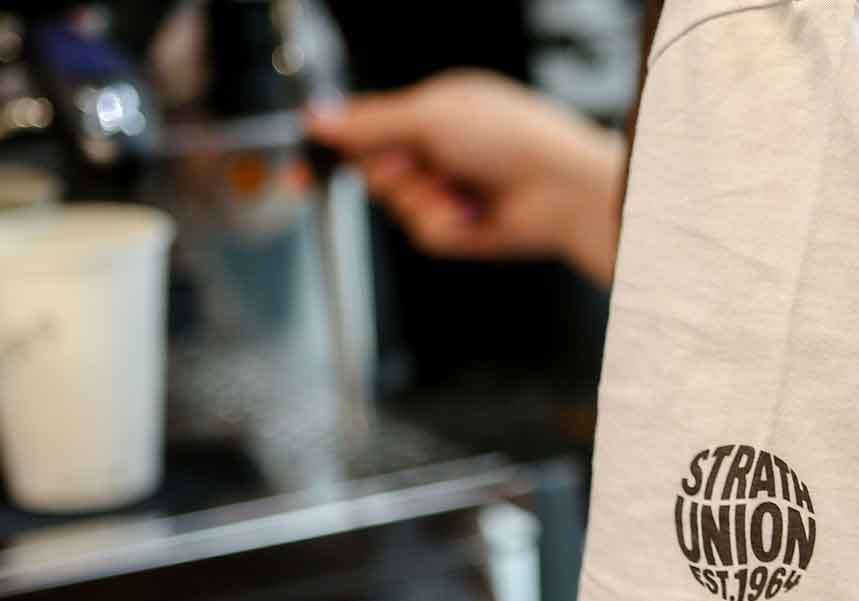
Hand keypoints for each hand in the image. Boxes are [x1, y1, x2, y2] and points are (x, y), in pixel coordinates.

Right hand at [308, 70, 625, 284]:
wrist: (560, 188)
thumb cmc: (511, 136)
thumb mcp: (431, 115)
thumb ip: (370, 121)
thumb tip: (317, 117)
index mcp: (432, 110)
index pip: (366, 127)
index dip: (331, 148)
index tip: (298, 170)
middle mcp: (438, 149)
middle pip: (373, 169)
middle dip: (389, 169)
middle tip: (417, 161)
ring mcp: (447, 189)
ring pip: (396, 205)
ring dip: (424, 196)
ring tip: (462, 186)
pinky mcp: (459, 227)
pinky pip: (424, 231)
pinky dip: (445, 221)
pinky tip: (475, 211)